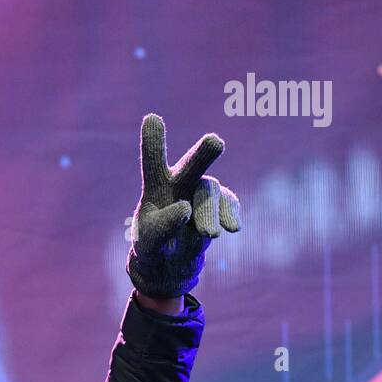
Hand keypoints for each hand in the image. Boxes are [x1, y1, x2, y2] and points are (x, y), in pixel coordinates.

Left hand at [126, 113, 240, 299]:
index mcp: (156, 186)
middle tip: (215, 142)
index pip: (154, 162)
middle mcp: (180, 182)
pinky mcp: (218, 205)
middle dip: (203, 154)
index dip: (153, 142)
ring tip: (208, 235)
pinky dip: (230, 214)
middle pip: (192, 164)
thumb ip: (163, 226)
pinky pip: (227, 203)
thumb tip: (185, 208)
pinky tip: (232, 228)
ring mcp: (200, 192)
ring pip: (209, 192)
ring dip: (209, 213)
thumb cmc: (154, 247)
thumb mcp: (149, 243)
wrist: (171, 262)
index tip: (152, 118)